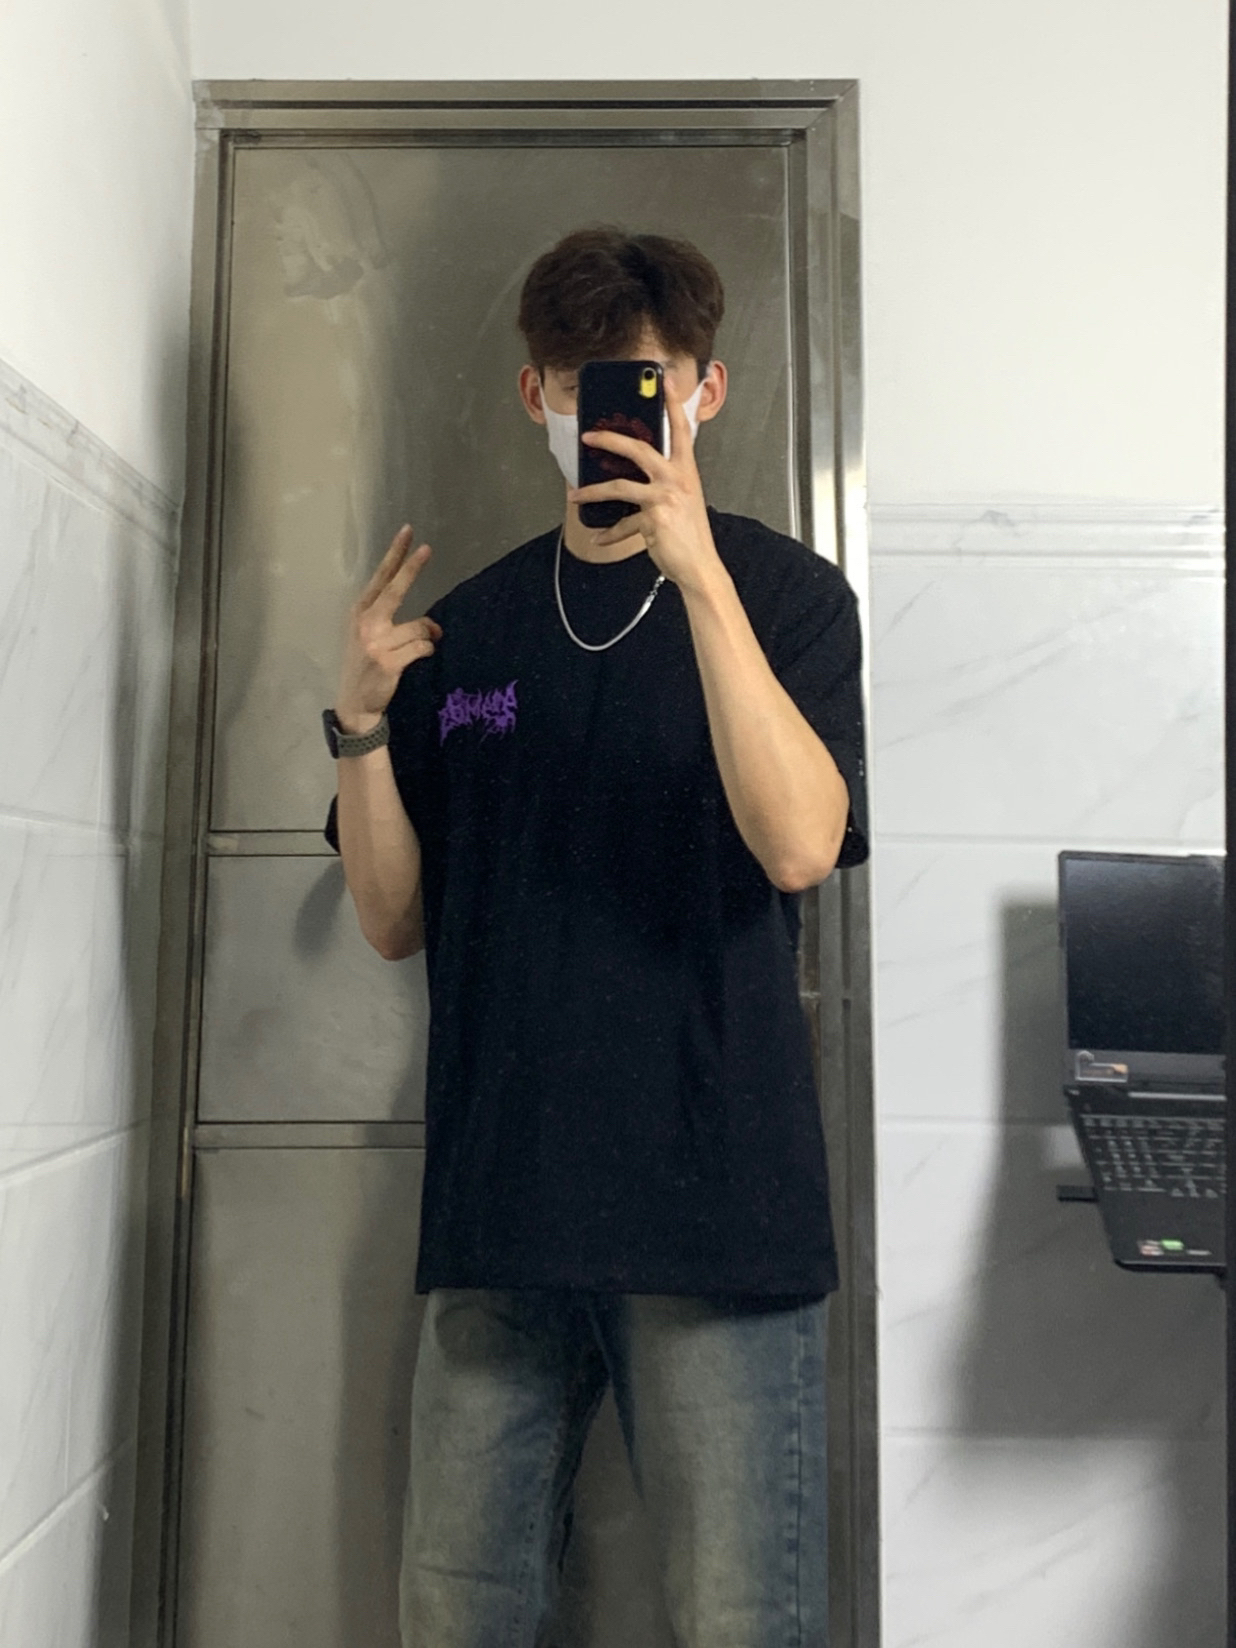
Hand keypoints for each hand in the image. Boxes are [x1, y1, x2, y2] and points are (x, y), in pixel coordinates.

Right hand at [336, 525, 441, 730]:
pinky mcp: (388, 661)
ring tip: (424, 643)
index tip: (408, 532)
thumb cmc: (366, 665)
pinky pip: (422, 646)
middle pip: (395, 589)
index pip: (380, 577)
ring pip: (419, 625)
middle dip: (411, 568)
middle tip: (427, 549)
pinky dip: (428, 649)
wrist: (355, 703)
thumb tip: (433, 623)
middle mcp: (366, 622)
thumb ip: (398, 622)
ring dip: (429, 634)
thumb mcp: (370, 636)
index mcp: (360, 612)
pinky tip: (421, 656)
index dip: (394, 554)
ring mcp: (376, 642)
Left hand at [569, 377, 722, 594]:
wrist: (700, 566)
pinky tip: (599, 538)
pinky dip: (609, 533)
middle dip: (610, 440)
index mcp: (686, 471)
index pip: (680, 430)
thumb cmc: (691, 535)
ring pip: (619, 486)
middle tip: (588, 437)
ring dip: (592, 492)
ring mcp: (664, 498)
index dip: (671, 405)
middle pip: (638, 449)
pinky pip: (623, 523)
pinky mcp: (653, 518)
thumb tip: (632, 478)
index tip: (662, 383)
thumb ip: (663, 485)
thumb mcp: (682, 502)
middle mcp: (676, 479)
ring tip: (576, 496)